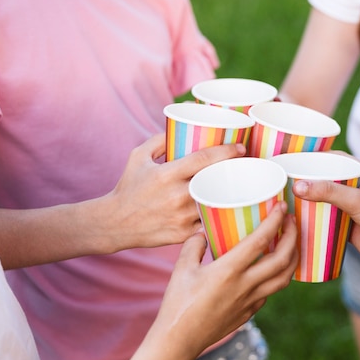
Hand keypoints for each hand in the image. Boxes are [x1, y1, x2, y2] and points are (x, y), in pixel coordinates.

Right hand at [94, 202, 297, 359]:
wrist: (178, 340)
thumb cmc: (177, 304)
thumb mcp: (181, 268)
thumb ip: (193, 245)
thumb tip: (202, 233)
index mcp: (228, 270)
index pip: (260, 241)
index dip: (275, 221)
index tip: (282, 207)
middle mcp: (245, 285)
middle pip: (282, 259)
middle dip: (293, 236)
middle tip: (292, 220)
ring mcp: (250, 301)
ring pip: (284, 278)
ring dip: (293, 258)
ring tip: (291, 243)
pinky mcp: (249, 312)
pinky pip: (271, 292)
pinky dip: (278, 277)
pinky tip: (272, 269)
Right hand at [101, 134, 245, 251]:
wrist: (114, 223)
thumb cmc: (128, 187)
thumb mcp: (138, 157)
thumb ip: (160, 139)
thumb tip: (182, 125)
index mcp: (167, 174)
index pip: (204, 159)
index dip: (227, 151)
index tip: (241, 148)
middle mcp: (176, 196)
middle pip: (215, 181)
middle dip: (234, 173)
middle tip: (245, 167)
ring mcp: (181, 217)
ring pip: (216, 204)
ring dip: (230, 196)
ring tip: (242, 188)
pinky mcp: (183, 234)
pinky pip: (209, 224)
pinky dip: (219, 217)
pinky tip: (230, 211)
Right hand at [293, 160, 359, 278]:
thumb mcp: (359, 202)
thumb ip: (329, 192)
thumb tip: (298, 186)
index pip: (335, 158)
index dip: (314, 156)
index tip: (292, 158)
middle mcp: (357, 189)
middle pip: (325, 179)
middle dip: (306, 180)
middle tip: (281, 180)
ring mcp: (352, 209)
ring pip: (324, 201)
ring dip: (307, 201)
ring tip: (283, 200)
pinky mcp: (348, 227)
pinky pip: (326, 221)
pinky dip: (313, 220)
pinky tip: (296, 221)